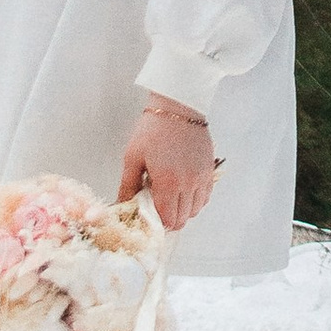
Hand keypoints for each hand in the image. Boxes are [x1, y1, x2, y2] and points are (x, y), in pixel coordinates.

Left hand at [119, 93, 217, 230]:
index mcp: (168, 182)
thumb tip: (122, 204)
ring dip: (182, 210)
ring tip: (169, 197)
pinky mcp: (209, 170)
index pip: (168, 220)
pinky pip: (205, 197)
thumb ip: (127, 185)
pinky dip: (195, 200)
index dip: (158, 223)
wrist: (178, 107)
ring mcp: (202, 177)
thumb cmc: (153, 129)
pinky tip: (183, 190)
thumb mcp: (133, 157)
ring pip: (195, 210)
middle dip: (169, 219)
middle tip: (156, 206)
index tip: (148, 216)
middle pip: (183, 219)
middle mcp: (189, 183)